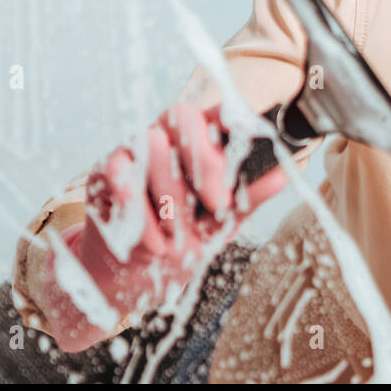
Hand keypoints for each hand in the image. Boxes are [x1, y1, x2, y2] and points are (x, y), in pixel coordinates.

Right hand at [37, 103, 286, 350]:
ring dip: (172, 194)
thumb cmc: (182, 243)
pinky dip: (142, 213)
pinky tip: (156, 242)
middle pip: (181, 116)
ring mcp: (132, 152)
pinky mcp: (104, 174)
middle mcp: (165, 138)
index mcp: (198, 143)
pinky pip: (121, 176)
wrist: (132, 277)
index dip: (231, 119)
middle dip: (204, 159)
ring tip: (181, 234)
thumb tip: (286, 172)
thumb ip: (248, 197)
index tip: (247, 139)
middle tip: (219, 202)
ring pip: (152, 144)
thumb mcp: (221, 225)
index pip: (215, 112)